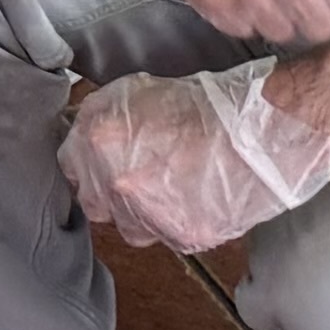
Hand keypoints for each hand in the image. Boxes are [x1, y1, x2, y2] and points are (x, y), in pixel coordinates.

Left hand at [60, 61, 329, 251]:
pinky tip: (192, 200)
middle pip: (93, 202)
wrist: (260, 134)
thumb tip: (85, 134)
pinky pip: (165, 237)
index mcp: (99, 140)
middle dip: (106, 192)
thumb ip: (100, 119)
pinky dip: (174, 224)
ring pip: (128, 227)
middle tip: (135, 177)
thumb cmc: (204, 106)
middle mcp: (116, 182)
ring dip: (139, 214)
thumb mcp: (136, 93)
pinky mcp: (183, 237)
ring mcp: (149, 214)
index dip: (86, 162)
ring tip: (167, 190)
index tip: (97, 163)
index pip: (69, 164)